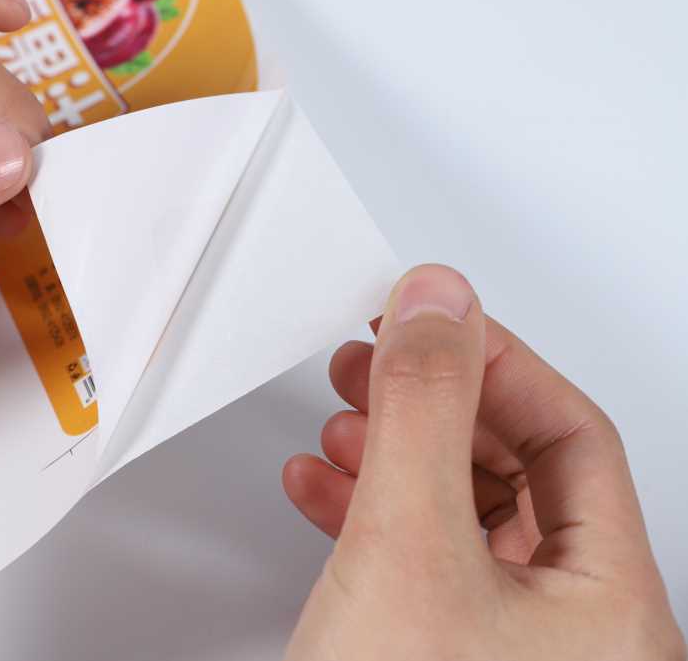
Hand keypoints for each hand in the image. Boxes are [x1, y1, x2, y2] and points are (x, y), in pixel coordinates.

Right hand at [282, 265, 683, 659]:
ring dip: (392, 454)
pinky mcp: (443, 653)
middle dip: (430, 405)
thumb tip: (438, 307)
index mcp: (608, 605)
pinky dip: (369, 512)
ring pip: (460, 510)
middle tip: (379, 360)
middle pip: (516, 469)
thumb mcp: (407, 543)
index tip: (428, 321)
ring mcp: (507, 648)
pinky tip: (325, 485)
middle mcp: (572, 630)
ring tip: (346, 418)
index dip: (494, 362)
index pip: (571, 435)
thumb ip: (425, 411)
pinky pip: (421, 558)